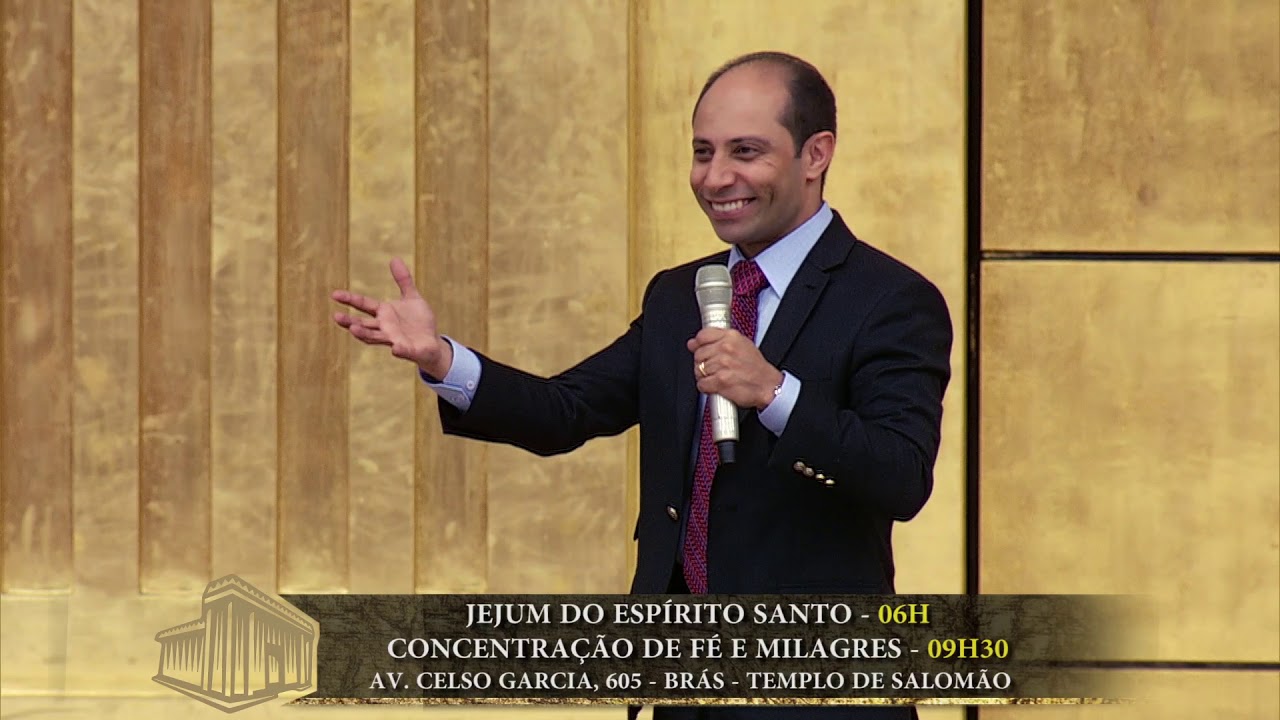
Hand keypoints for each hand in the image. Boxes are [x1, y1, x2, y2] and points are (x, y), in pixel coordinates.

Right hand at [331, 257, 452, 377]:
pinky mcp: (408, 350)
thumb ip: (403, 280)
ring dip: (364, 334)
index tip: (334, 294)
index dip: (350, 299)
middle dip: (350, 321)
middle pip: (364, 324)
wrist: (433, 343)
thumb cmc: (419, 321)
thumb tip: (394, 259)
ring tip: (353, 329)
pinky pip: (402, 351)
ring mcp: (394, 340)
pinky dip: (399, 350)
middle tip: (336, 316)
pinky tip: (395, 348)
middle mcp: (385, 327)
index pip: (364, 304)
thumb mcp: (412, 297)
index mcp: (384, 313)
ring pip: (375, 338)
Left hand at [688, 328, 783, 409]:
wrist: (768, 386)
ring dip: (704, 376)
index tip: (698, 348)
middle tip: (713, 367)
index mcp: (731, 337)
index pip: (703, 335)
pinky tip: (715, 385)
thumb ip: (718, 339)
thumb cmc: (756, 367)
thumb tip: (693, 342)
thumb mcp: (742, 344)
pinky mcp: (721, 381)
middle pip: (698, 354)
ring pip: (698, 369)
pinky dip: (706, 387)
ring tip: (716, 377)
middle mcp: (726, 349)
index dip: (698, 344)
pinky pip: (702, 384)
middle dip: (702, 362)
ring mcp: (723, 365)